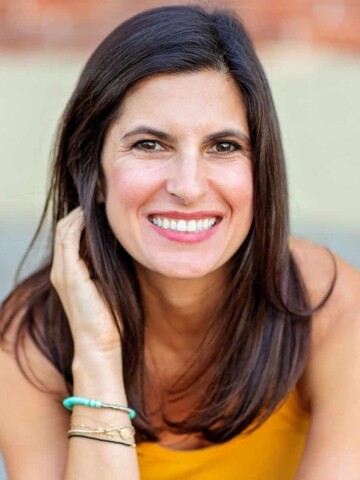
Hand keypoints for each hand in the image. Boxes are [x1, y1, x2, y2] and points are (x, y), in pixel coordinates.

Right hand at [50, 206, 121, 354]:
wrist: (99, 345)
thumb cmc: (109, 317)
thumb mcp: (109, 284)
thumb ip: (108, 265)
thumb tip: (124, 244)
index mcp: (70, 272)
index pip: (70, 235)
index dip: (83, 217)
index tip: (104, 205)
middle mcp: (62, 269)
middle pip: (64, 228)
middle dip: (81, 211)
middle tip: (102, 197)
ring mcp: (63, 272)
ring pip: (64, 231)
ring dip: (80, 214)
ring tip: (98, 202)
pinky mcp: (69, 277)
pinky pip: (68, 242)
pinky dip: (78, 225)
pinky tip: (92, 216)